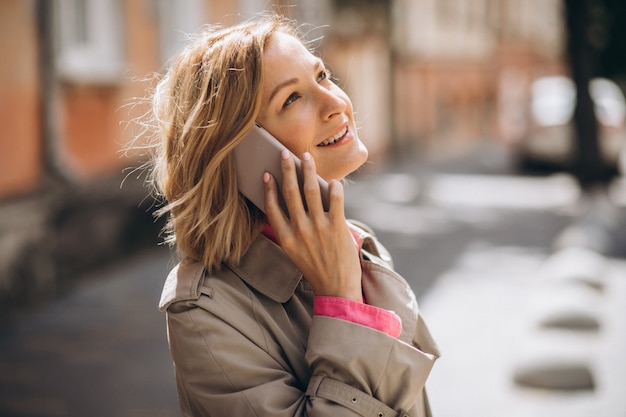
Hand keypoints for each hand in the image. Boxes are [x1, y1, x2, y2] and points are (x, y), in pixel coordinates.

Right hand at [263, 150, 362, 301]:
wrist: (336, 289)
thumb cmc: (316, 269)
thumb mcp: (295, 252)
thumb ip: (293, 230)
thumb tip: (297, 199)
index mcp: (286, 238)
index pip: (272, 207)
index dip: (269, 188)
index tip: (268, 173)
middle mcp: (299, 231)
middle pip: (290, 192)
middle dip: (287, 169)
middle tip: (286, 153)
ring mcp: (318, 228)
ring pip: (310, 191)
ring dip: (308, 170)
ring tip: (306, 157)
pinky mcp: (337, 227)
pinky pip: (334, 200)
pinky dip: (333, 188)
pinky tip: (333, 181)